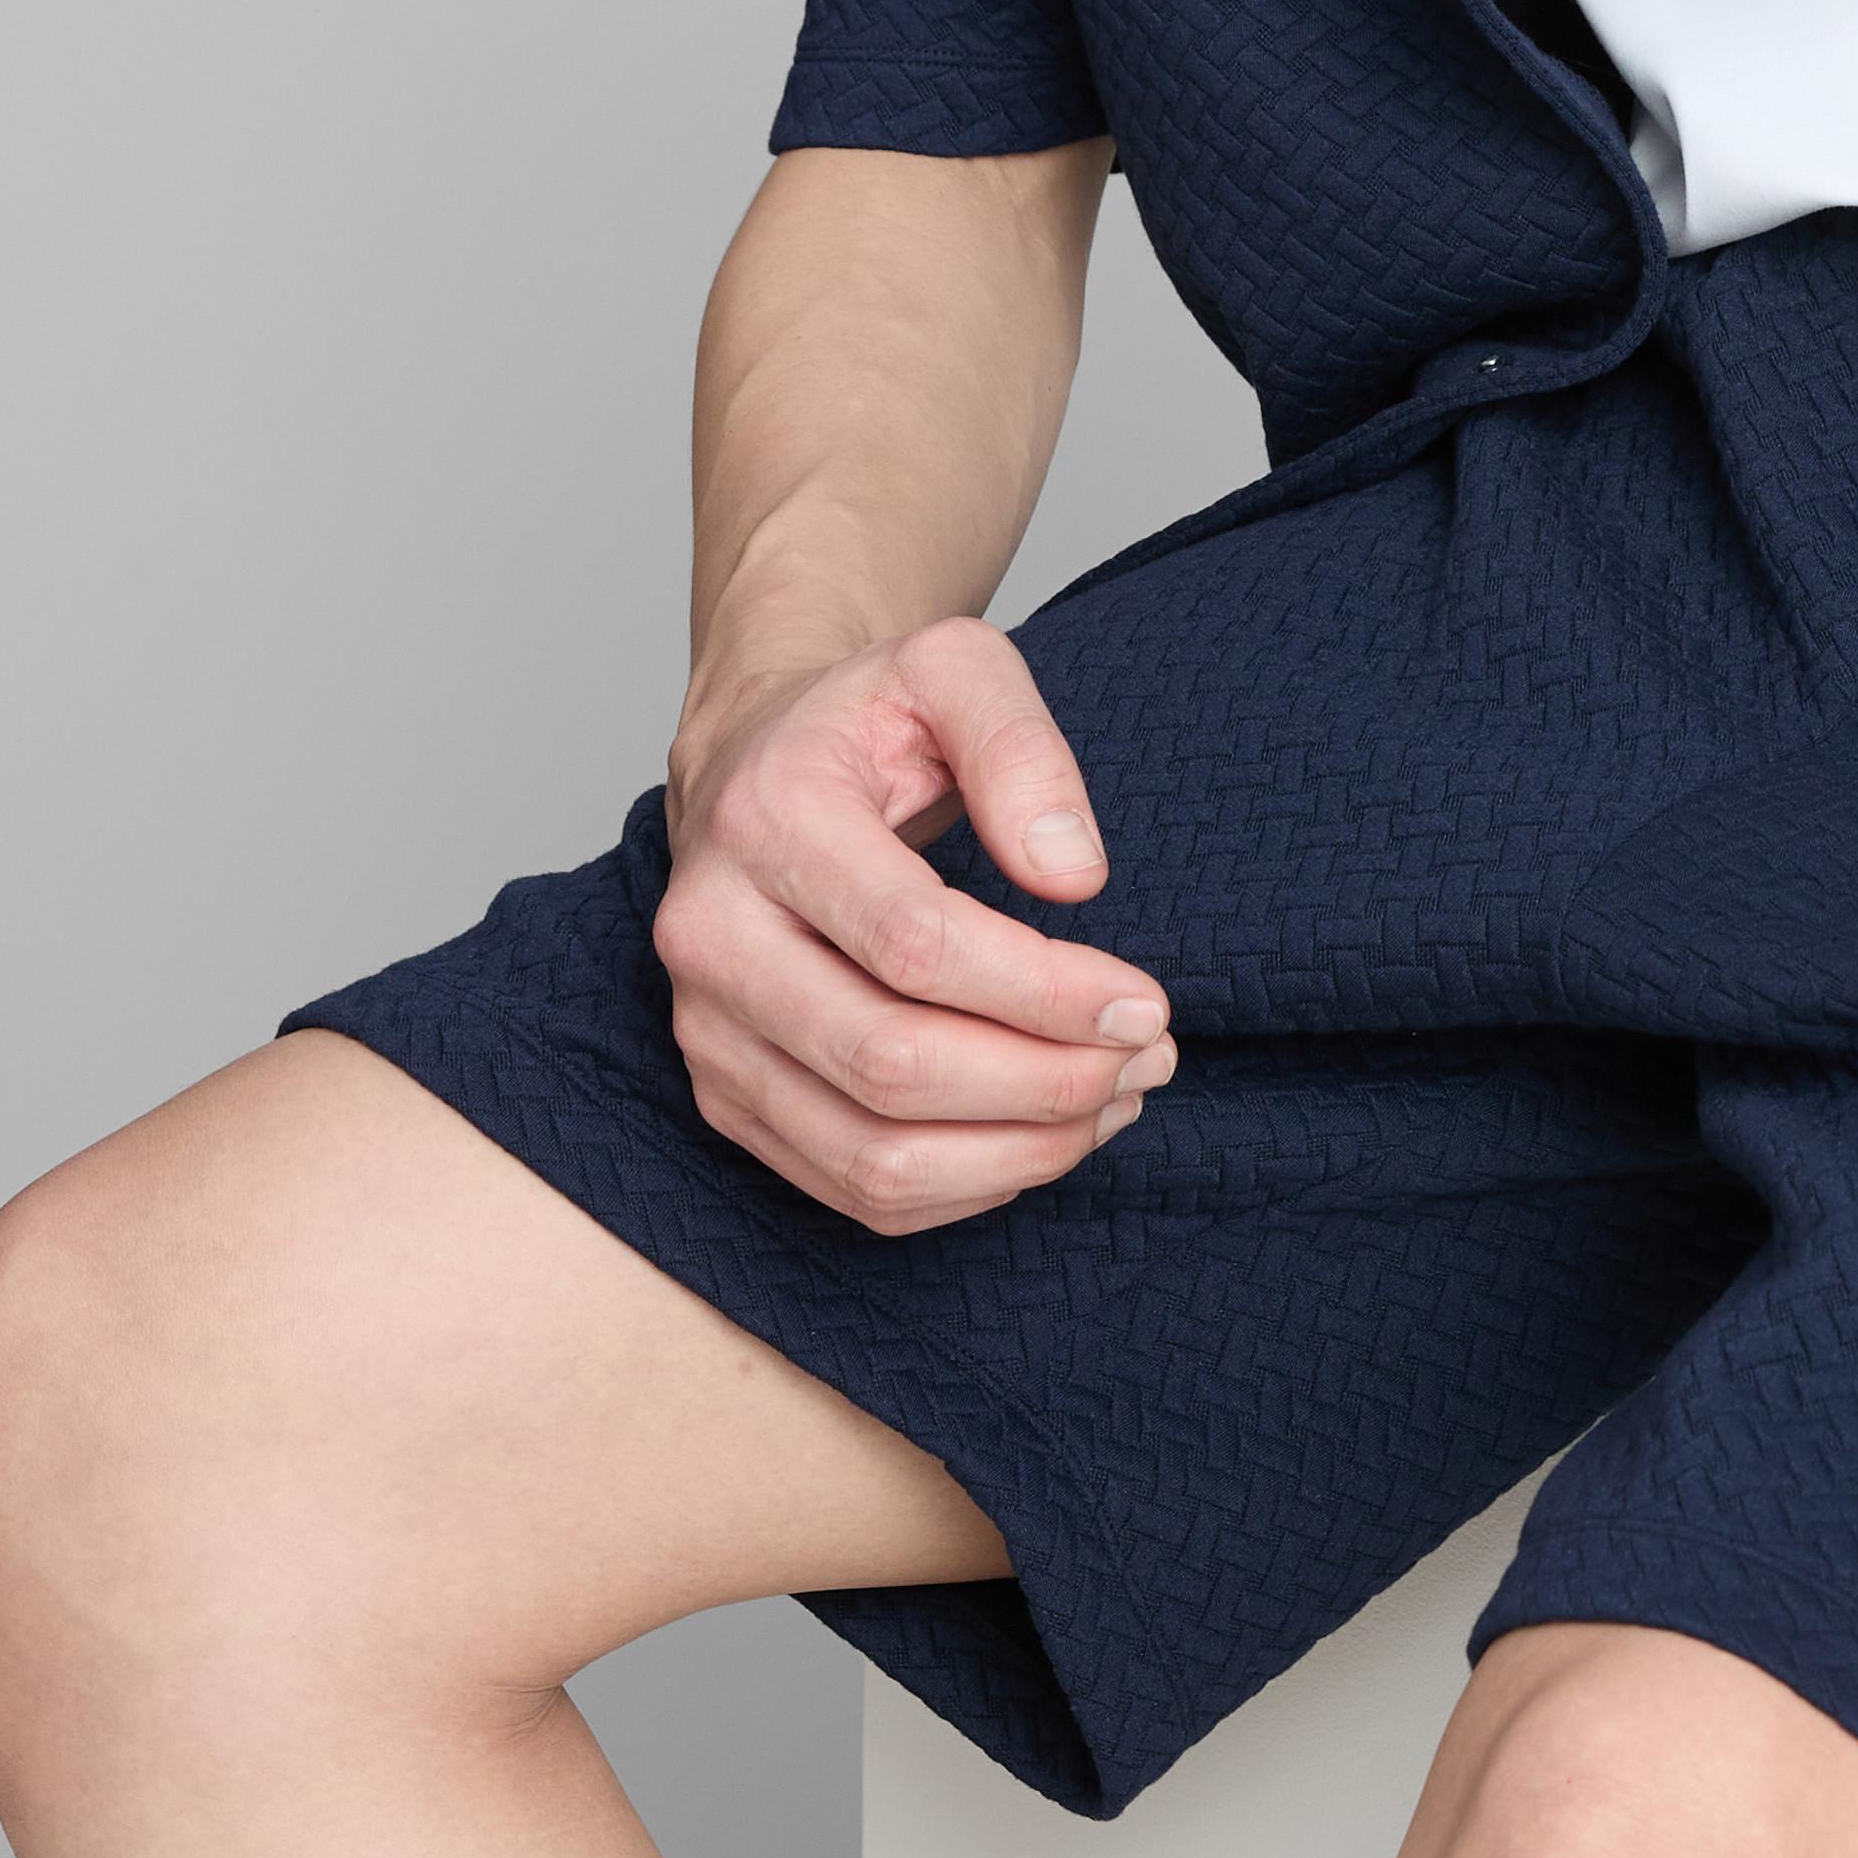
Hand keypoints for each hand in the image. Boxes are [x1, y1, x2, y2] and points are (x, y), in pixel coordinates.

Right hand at [654, 616, 1173, 1234]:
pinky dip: (968, 1185)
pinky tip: (1046, 1136)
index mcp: (765, 820)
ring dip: (1019, 1151)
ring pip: (871, 1154)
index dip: (1045, 993)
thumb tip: (1074, 874)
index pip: (915, 945)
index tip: (1146, 1003)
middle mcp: (711, 937)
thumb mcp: (955, 668)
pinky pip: (853, 1189)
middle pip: (892, 1064)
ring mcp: (706, 1032)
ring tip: (1115, 1101)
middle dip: (1046, 1081)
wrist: (757, 767)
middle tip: (1151, 1057)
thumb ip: (1021, 749)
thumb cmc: (870, 722)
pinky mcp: (726, 1098)